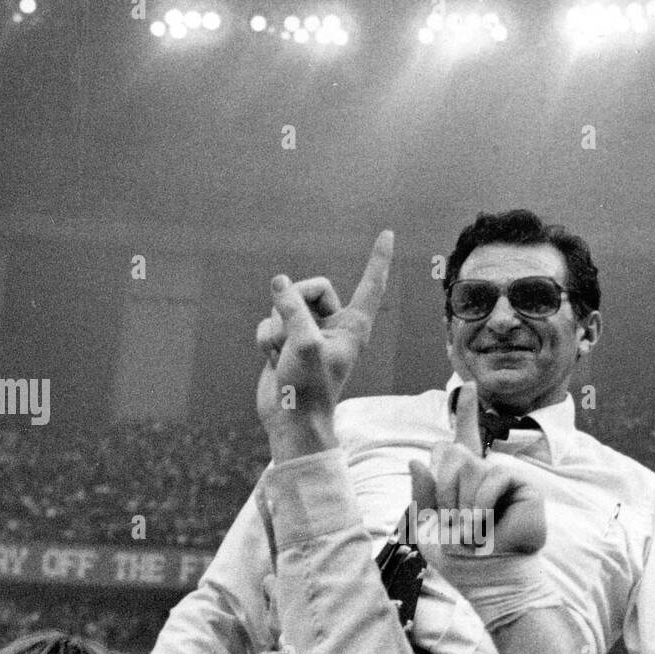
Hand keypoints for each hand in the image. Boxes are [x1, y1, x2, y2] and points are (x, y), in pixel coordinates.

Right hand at [256, 231, 392, 450]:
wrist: (290, 420)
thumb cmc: (309, 388)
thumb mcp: (303, 343)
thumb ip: (292, 307)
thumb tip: (278, 281)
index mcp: (353, 326)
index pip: (371, 284)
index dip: (378, 259)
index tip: (388, 233)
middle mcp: (333, 325)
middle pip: (310, 286)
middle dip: (292, 304)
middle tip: (291, 337)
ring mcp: (309, 332)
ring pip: (283, 305)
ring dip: (277, 330)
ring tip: (284, 357)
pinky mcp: (287, 340)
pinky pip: (269, 322)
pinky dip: (266, 340)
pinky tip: (273, 361)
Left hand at [408, 381, 545, 558]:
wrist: (487, 577)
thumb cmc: (459, 557)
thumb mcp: (427, 526)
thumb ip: (420, 493)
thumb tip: (416, 459)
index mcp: (461, 481)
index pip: (462, 440)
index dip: (465, 412)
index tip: (470, 386)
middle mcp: (483, 473)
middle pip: (452, 454)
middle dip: (444, 490)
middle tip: (454, 522)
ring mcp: (504, 477)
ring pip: (469, 467)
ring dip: (462, 502)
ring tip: (470, 528)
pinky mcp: (523, 486)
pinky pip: (493, 477)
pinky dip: (482, 503)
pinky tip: (485, 524)